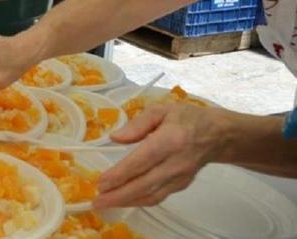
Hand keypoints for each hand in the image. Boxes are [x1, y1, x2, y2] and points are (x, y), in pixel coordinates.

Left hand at [94, 104, 227, 208]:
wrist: (218, 135)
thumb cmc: (187, 118)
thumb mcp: (161, 110)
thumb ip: (137, 124)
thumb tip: (115, 137)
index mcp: (170, 140)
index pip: (141, 161)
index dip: (120, 174)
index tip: (101, 182)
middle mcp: (175, 163)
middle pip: (144, 184)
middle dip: (118, 195)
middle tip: (97, 201)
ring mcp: (180, 177)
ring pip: (151, 195)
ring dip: (126, 202)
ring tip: (105, 204)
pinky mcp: (181, 185)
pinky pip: (158, 196)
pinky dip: (140, 201)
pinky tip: (124, 200)